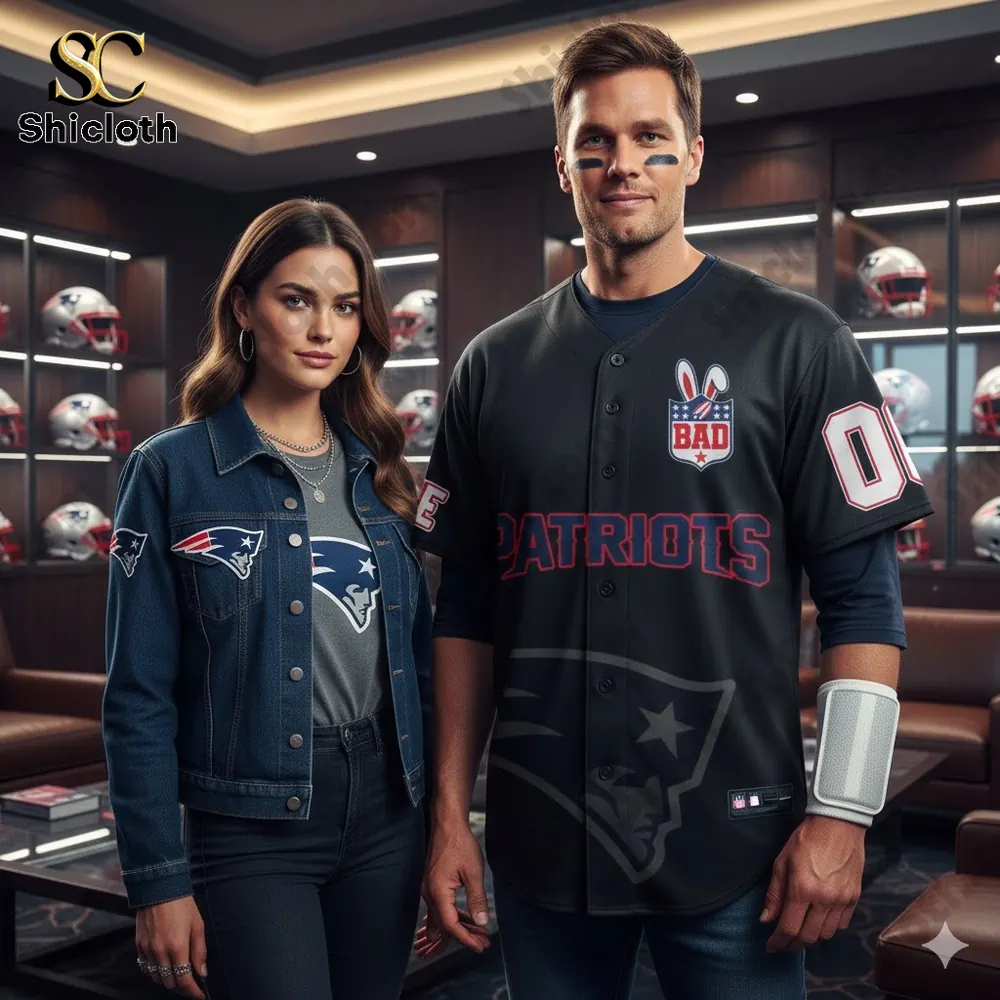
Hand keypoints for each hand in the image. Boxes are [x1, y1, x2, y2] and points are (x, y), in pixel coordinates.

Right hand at [135, 896, 207, 997]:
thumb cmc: (182, 905)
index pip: (184, 980)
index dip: (193, 992)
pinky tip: (163, 968)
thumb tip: (202, 973)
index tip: (200, 995)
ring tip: (178, 977)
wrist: (159, 888)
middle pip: (169, 983)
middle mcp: (160, 953)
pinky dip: (154, 972)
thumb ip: (199, 951)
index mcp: (177, 947)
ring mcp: (147, 950)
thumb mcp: (197, 925)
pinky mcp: (138, 946)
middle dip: (181, 987)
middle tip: (191, 985)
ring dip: (168, 981)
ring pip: (156, 978)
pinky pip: (145, 968)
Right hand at [419, 815, 491, 953]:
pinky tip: (466, 917)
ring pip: (441, 917)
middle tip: (482, 942)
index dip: (465, 938)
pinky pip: (440, 907)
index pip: (450, 925)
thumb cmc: (460, 843)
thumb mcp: (473, 871)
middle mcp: (429, 893)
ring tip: (478, 932)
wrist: (447, 823)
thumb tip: (482, 921)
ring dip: (459, 926)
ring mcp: (428, 888)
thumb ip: (477, 899)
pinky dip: (453, 915)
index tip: (480, 946)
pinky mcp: (431, 884)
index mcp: (438, 892)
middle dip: (463, 936)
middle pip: (444, 925)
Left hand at [760, 815, 865, 950]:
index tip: (770, 946)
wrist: (838, 824)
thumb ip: (774, 893)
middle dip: (792, 944)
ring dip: (810, 938)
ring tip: (799, 933)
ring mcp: (842, 900)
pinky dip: (828, 929)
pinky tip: (818, 922)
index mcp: (803, 888)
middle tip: (782, 943)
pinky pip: (840, 925)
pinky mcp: (854, 898)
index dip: (778, 941)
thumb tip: (766, 919)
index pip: (789, 927)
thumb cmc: (807, 838)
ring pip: (825, 935)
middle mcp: (824, 898)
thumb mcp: (782, 861)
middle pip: (807, 937)